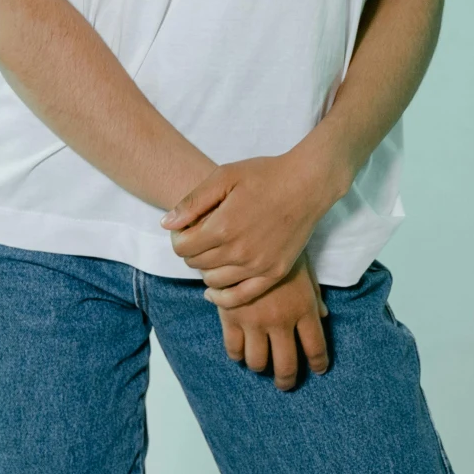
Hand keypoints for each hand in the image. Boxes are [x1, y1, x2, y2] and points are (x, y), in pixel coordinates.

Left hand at [162, 148, 343, 309]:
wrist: (307, 184)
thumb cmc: (265, 175)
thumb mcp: (224, 176)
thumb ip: (193, 202)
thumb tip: (166, 224)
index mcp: (223, 227)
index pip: (183, 247)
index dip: (178, 238)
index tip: (186, 230)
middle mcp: (238, 252)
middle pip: (196, 264)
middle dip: (191, 252)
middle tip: (199, 239)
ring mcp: (257, 266)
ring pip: (214, 282)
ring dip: (205, 270)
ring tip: (212, 254)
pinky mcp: (274, 274)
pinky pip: (239, 298)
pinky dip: (222, 297)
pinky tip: (214, 290)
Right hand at [217, 253, 329, 390]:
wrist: (243, 234)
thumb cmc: (278, 246)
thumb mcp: (303, 267)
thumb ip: (314, 294)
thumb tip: (325, 316)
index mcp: (303, 308)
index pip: (316, 348)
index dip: (318, 364)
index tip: (318, 370)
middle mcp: (281, 320)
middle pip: (286, 365)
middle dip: (287, 380)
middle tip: (286, 384)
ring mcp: (254, 322)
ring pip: (257, 362)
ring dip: (260, 366)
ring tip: (261, 364)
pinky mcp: (230, 318)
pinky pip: (233, 349)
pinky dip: (237, 354)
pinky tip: (240, 351)